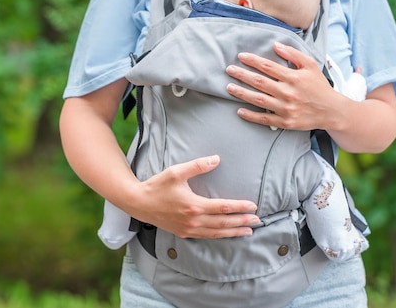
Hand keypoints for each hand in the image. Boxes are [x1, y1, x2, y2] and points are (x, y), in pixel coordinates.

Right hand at [135, 155, 259, 238]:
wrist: (138, 203)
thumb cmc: (157, 186)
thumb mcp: (177, 171)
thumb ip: (198, 165)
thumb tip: (217, 159)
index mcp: (194, 205)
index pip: (223, 208)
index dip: (240, 207)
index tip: (253, 206)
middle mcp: (193, 220)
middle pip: (224, 223)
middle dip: (242, 222)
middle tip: (258, 221)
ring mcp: (188, 229)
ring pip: (217, 233)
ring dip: (234, 232)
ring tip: (248, 231)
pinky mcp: (183, 233)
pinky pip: (206, 236)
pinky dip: (220, 236)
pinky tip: (227, 234)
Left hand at [226, 42, 340, 130]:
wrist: (332, 111)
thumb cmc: (320, 86)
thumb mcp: (310, 66)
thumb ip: (293, 54)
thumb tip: (276, 45)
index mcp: (293, 77)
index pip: (268, 66)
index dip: (253, 60)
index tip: (241, 56)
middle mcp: (288, 93)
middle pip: (259, 82)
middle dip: (242, 75)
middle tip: (229, 70)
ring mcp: (286, 108)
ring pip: (258, 99)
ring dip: (242, 93)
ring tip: (229, 87)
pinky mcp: (285, 122)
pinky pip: (264, 119)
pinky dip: (251, 115)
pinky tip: (239, 111)